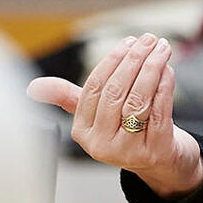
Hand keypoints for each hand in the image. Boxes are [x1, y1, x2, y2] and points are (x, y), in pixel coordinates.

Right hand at [27, 34, 202, 198]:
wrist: (162, 163)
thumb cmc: (128, 131)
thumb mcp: (96, 116)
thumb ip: (70, 97)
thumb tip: (34, 87)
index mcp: (82, 132)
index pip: (94, 89)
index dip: (112, 61)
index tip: (128, 42)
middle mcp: (102, 144)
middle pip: (116, 93)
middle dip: (133, 60)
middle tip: (148, 39)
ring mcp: (129, 150)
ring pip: (138, 100)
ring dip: (152, 69)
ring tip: (162, 49)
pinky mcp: (155, 150)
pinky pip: (159, 111)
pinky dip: (165, 86)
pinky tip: (168, 69)